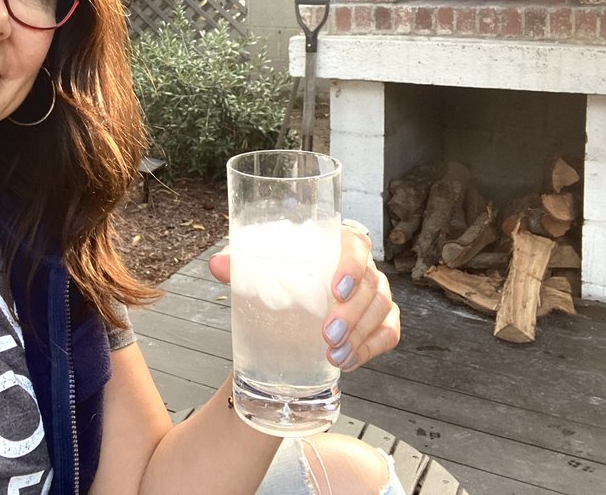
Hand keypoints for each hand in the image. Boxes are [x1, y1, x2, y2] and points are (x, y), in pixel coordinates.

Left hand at [208, 220, 399, 371]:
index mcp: (337, 244)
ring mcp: (376, 294)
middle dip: (351, 312)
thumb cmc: (281, 278)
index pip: (356, 245)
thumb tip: (217, 265)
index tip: (334, 289)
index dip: (351, 265)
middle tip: (326, 333)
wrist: (291, 307)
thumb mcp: (260, 269)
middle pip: (371, 284)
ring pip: (381, 310)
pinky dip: (370, 349)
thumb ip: (240, 265)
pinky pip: (388, 334)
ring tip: (333, 355)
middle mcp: (363, 267)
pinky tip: (347, 361)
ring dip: (359, 335)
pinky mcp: (381, 321)